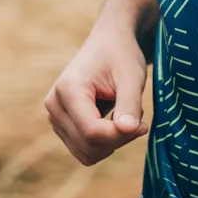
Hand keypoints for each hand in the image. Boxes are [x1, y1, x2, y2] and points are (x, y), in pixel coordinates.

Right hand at [45, 18, 149, 165]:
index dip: (120, 136)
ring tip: (124, 116)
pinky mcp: (62, 126)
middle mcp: (54, 105)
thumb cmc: (121, 56)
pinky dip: (105, 144)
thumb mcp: (131, 76)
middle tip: (138, 120)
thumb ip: (130, 104)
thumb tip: (129, 130)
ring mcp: (55, 117)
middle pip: (88, 145)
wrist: (109, 43)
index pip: (92, 131)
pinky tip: (115, 122)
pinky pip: (85, 151)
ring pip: (86, 153)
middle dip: (118, 140)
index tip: (143, 125)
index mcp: (67, 89)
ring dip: (112, 143)